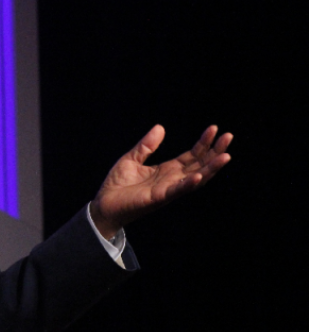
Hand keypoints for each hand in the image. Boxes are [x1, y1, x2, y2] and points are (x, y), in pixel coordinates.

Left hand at [90, 124, 232, 239]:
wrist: (104, 204)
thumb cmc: (118, 184)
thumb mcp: (132, 158)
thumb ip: (146, 145)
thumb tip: (161, 127)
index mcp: (167, 170)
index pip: (192, 155)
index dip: (203, 143)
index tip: (214, 128)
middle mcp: (172, 180)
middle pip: (199, 165)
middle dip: (215, 152)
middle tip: (228, 136)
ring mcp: (167, 190)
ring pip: (195, 179)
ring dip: (211, 168)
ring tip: (225, 155)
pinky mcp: (158, 198)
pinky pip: (176, 191)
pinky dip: (188, 184)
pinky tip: (199, 175)